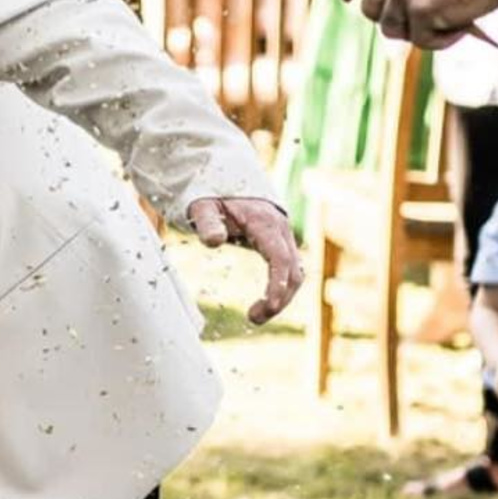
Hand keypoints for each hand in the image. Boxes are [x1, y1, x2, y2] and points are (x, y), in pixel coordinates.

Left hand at [186, 194, 302, 323]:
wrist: (227, 179)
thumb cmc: (212, 194)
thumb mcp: (202, 205)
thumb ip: (207, 222)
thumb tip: (214, 242)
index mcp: (265, 222)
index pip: (280, 259)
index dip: (277, 285)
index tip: (267, 307)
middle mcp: (281, 231)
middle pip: (293, 271)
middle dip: (279, 299)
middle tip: (253, 319)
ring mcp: (283, 238)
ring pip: (295, 273)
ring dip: (282, 297)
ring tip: (254, 317)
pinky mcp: (280, 244)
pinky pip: (289, 271)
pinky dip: (281, 289)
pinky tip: (264, 303)